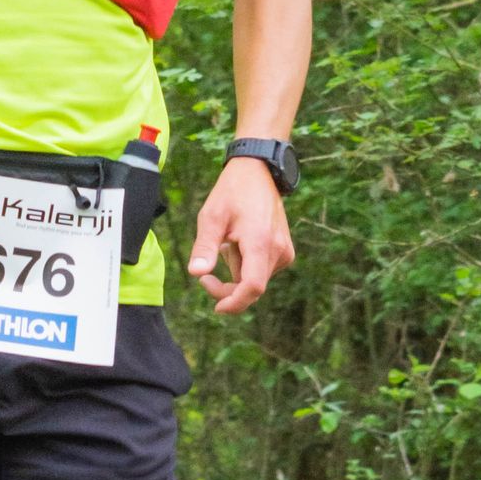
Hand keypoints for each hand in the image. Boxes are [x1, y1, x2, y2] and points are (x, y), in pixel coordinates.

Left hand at [188, 158, 294, 314]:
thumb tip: (196, 273)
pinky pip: (262, 270)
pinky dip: (246, 264)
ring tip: (228, 242)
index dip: (234, 303)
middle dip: (227, 288)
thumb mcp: (211, 217)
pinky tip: (239, 242)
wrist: (258, 172)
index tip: (217, 307)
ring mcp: (284, 251)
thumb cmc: (232, 192)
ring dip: (236, 271)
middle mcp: (278, 250)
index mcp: (260, 243)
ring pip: (255, 279)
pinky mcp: (285, 251)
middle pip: (252, 288)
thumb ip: (205, 247)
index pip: (252, 288)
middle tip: (205, 276)